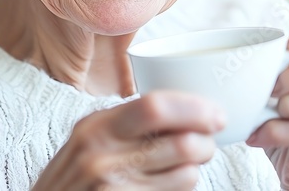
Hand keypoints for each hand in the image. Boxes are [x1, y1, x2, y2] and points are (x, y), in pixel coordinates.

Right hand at [32, 91, 225, 189]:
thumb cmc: (74, 174)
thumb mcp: (88, 136)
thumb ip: (124, 120)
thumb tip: (179, 107)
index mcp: (96, 126)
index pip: (154, 106)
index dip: (193, 108)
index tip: (215, 112)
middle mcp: (103, 155)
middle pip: (178, 141)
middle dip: (206, 140)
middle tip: (210, 139)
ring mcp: (114, 188)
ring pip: (185, 173)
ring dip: (196, 167)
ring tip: (188, 162)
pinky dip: (183, 187)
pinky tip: (171, 182)